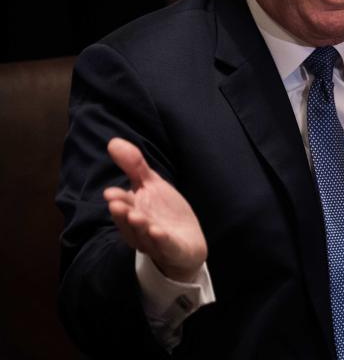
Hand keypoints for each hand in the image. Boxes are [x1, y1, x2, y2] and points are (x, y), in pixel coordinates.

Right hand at [103, 137, 206, 281]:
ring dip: (139, 226)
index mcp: (133, 211)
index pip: (123, 205)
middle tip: (117, 204)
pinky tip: (158, 232)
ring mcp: (155, 241)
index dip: (118, 199)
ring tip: (136, 216)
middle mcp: (140, 228)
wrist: (186, 241)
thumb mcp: (151, 185)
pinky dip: (161, 240)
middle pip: (129, 221)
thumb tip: (113, 141)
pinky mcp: (172, 250)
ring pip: (144, 235)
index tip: (110, 193)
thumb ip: (134, 166)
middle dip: (123, 213)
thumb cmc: (163, 212)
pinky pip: (165, 246)